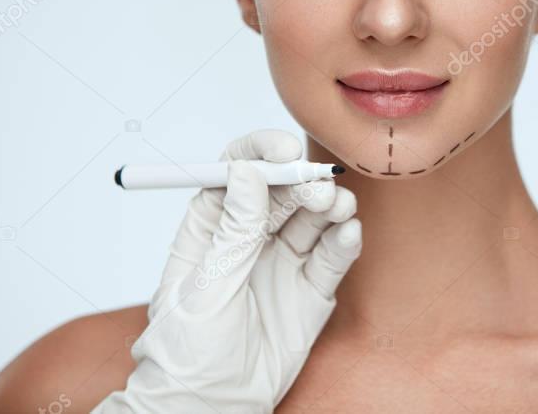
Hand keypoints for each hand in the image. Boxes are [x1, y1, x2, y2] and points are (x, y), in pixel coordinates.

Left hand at [93, 129, 361, 412]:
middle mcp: (250, 240)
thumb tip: (246, 174)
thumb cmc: (188, 355)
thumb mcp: (206, 288)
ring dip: (329, 207)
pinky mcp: (310, 291)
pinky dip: (344, 242)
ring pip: (312, 220)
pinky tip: (349, 233)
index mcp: (210, 230)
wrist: (212, 408)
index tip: (283, 149)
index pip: (235, 175)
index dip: (258, 155)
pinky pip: (331, 258)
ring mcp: (282, 264)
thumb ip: (233, 232)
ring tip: (338, 209)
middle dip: (302, 184)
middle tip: (318, 188)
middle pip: (281, 193)